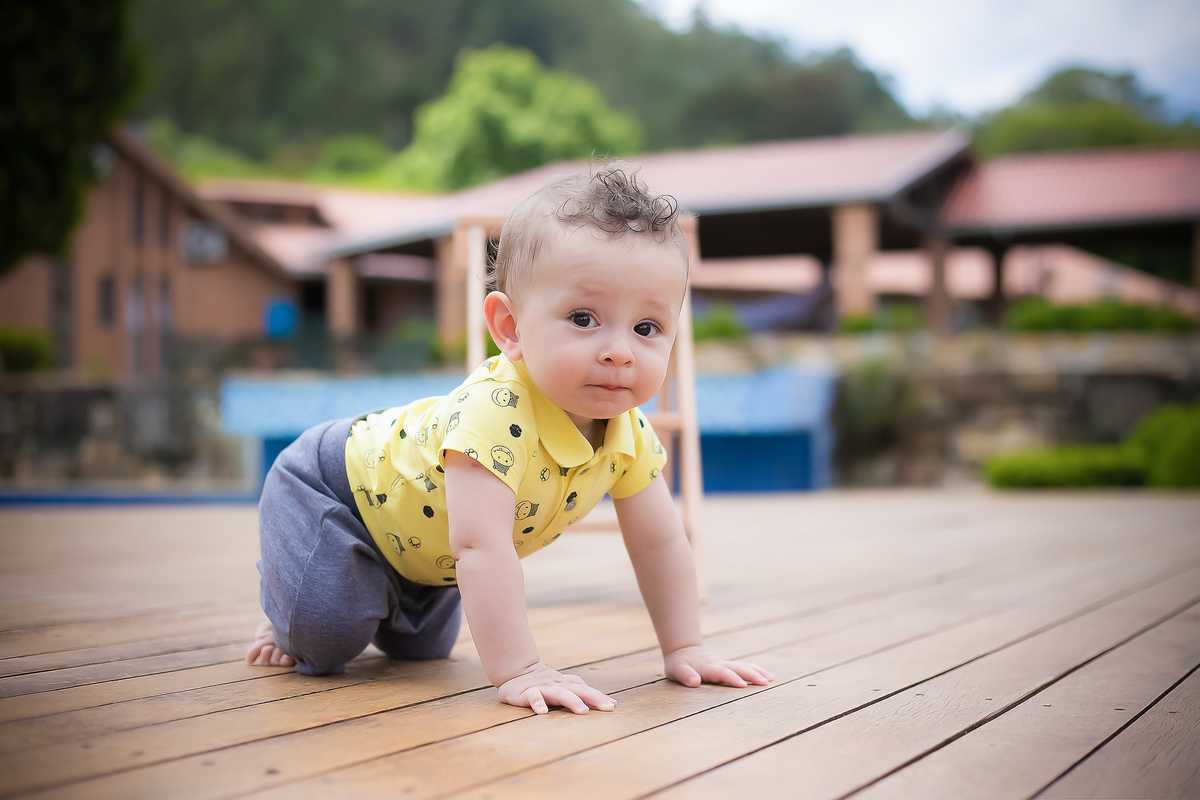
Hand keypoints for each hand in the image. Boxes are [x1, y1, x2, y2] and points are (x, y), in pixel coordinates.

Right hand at [497, 662, 616, 714]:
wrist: (515, 670)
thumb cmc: (544, 681)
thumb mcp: (564, 684)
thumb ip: (583, 691)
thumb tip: (612, 702)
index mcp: (566, 684)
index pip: (586, 689)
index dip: (599, 697)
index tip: (613, 706)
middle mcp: (557, 684)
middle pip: (579, 690)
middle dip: (594, 698)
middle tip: (608, 708)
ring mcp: (543, 687)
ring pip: (559, 693)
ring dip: (572, 701)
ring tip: (583, 711)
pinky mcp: (526, 692)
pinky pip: (533, 697)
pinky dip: (538, 703)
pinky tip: (543, 713)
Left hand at [664, 646, 772, 688]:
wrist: (683, 652)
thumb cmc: (678, 664)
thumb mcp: (676, 670)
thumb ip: (685, 675)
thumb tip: (694, 682)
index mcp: (708, 667)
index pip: (722, 672)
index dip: (732, 678)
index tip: (743, 685)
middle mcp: (719, 664)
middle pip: (737, 668)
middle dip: (751, 674)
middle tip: (765, 682)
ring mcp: (725, 664)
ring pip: (743, 666)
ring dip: (757, 672)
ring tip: (770, 678)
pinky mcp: (728, 666)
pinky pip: (744, 667)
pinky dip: (756, 670)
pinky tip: (768, 676)